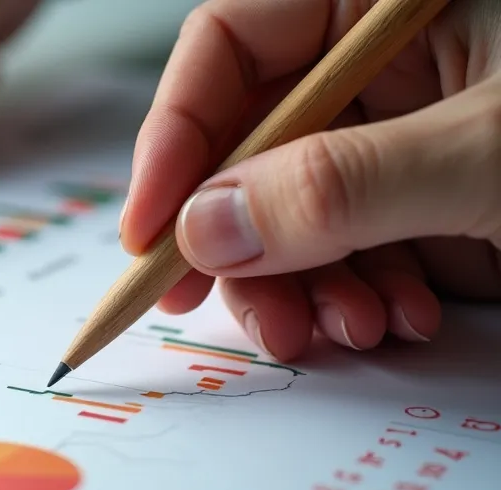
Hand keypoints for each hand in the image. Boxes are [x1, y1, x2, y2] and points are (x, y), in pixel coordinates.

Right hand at [121, 0, 500, 359]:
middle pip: (248, 147)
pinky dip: (358, 301)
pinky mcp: (427, 211)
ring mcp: (402, 144)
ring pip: (290, 218)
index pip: (232, 45)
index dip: (175, 134)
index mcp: (387, 10)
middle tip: (221, 305)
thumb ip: (342, 184)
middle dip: (238, 241)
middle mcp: (384, 72)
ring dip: (299, 289)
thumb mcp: (485, 154)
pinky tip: (398, 320)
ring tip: (347, 329)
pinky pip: (351, 258)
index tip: (150, 232)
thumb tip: (205, 229)